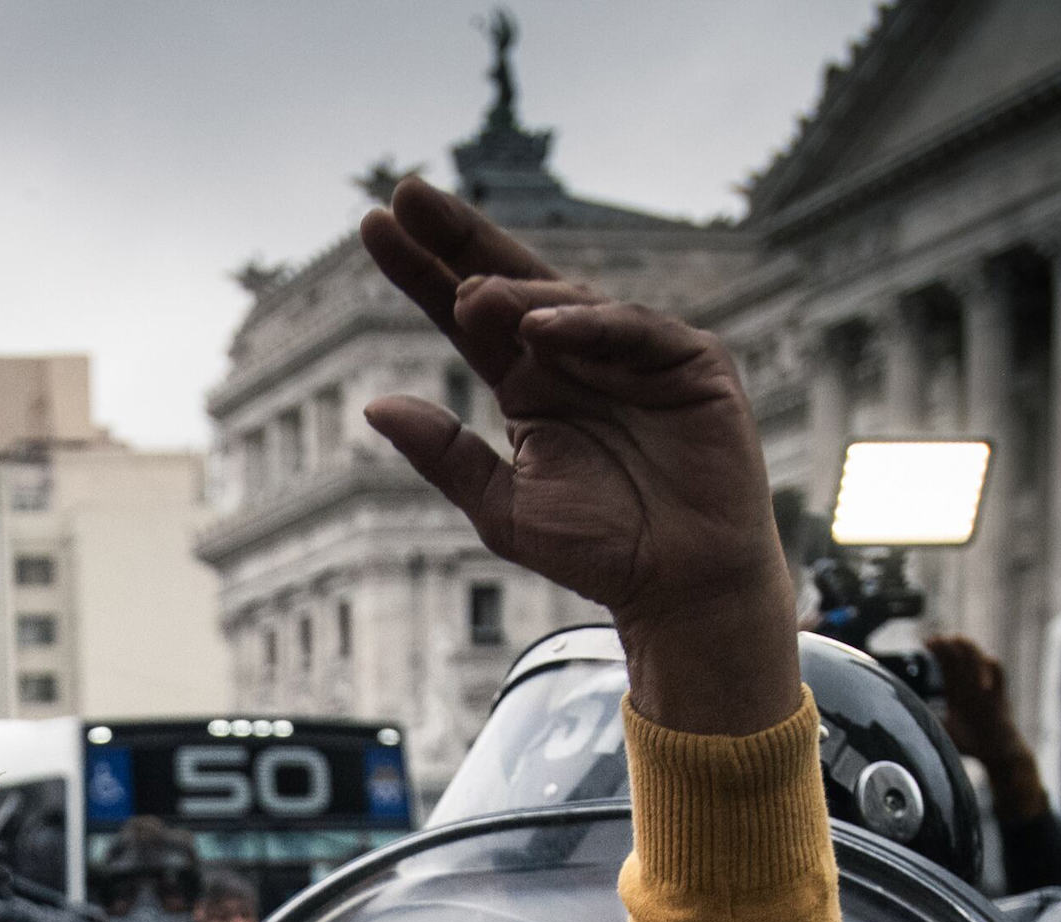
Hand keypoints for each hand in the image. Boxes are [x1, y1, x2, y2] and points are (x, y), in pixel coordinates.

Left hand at [356, 177, 796, 734]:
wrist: (680, 587)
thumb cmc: (599, 549)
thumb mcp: (503, 508)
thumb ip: (445, 456)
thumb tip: (373, 405)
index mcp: (527, 382)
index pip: (464, 313)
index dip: (421, 270)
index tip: (373, 226)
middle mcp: (574, 354)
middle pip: (508, 281)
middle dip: (458, 237)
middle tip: (407, 195)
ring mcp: (632, 352)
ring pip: (566, 302)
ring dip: (516, 294)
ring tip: (469, 294)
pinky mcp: (688, 362)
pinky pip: (632, 329)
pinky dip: (587, 325)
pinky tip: (540, 329)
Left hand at [923, 632, 1045, 818]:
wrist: (997, 753)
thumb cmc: (971, 744)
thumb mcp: (942, 730)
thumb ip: (926, 721)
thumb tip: (900, 718)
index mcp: (959, 693)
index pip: (948, 665)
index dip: (938, 651)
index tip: (925, 640)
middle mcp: (972, 687)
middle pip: (961, 657)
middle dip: (949, 645)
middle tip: (935, 637)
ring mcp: (986, 689)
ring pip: (979, 660)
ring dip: (968, 649)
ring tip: (956, 640)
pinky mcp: (1000, 696)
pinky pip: (999, 675)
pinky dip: (991, 669)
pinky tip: (981, 661)